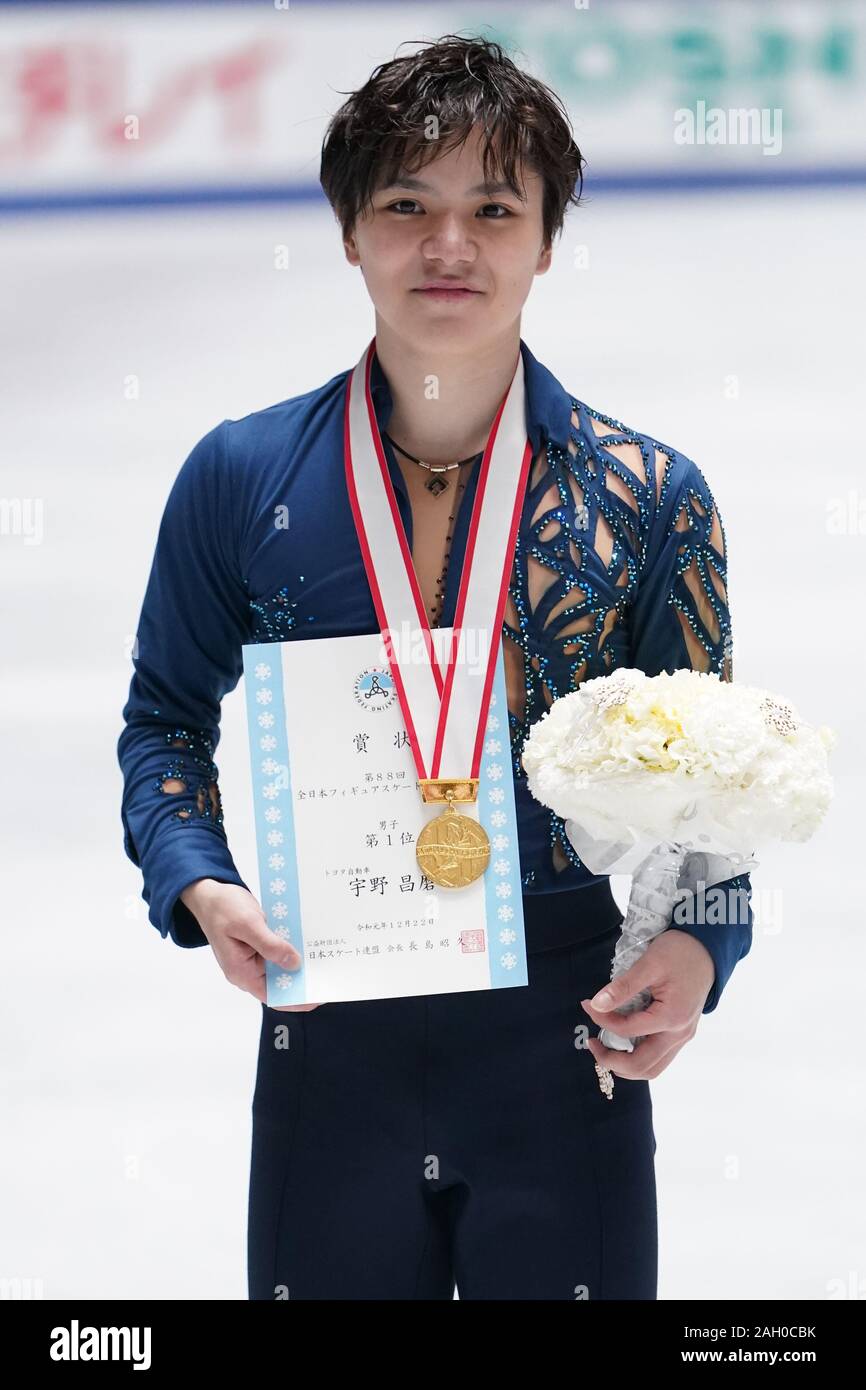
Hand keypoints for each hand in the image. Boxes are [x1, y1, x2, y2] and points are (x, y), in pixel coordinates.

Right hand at [179, 879, 322, 1010]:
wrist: (209, 893)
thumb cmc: (222, 908)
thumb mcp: (248, 924)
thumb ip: (270, 945)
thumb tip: (294, 963)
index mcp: (242, 972)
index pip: (273, 996)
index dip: (296, 999)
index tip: (318, 997)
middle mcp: (248, 970)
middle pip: (280, 982)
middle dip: (302, 979)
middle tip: (328, 972)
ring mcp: (253, 958)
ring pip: (281, 966)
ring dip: (299, 960)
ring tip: (322, 955)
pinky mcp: (258, 945)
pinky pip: (278, 950)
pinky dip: (292, 946)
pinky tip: (308, 939)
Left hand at [580, 929, 714, 1079]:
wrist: (707, 949)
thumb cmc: (680, 952)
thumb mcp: (649, 964)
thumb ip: (622, 987)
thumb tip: (596, 1005)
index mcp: (672, 1018)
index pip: (627, 1031)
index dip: (603, 1020)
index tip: (588, 1005)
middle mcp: (679, 1034)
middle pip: (642, 1066)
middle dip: (611, 1060)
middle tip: (592, 1044)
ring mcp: (682, 1036)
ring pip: (652, 1068)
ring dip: (625, 1065)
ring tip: (605, 1048)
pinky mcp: (681, 1033)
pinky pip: (659, 1058)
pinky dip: (638, 1057)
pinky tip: (624, 1043)